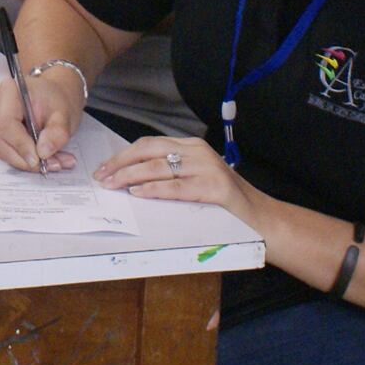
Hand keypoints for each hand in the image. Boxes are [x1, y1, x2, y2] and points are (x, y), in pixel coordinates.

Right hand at [0, 72, 81, 172]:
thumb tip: (43, 152)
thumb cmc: (56, 99)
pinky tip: (46, 160)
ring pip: (3, 151)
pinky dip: (26, 160)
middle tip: (55, 164)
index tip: (39, 159)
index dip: (20, 144)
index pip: (5, 122)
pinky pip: (6, 152)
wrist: (53, 98)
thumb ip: (57, 133)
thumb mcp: (64, 114)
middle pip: (2, 140)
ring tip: (56, 162)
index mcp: (9, 90)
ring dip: (29, 163)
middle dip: (28, 159)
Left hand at [91, 136, 262, 222]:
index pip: (148, 145)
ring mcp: (208, 168)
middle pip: (148, 151)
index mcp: (191, 146)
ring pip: (159, 167)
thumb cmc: (223, 204)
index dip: (123, 156)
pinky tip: (139, 193)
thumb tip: (129, 179)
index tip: (104, 168)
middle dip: (121, 163)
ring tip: (113, 186)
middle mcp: (198, 152)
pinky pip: (177, 187)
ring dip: (131, 176)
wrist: (262, 220)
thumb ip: (170, 174)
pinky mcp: (216, 188)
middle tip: (102, 177)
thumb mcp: (194, 180)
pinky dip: (155, 189)